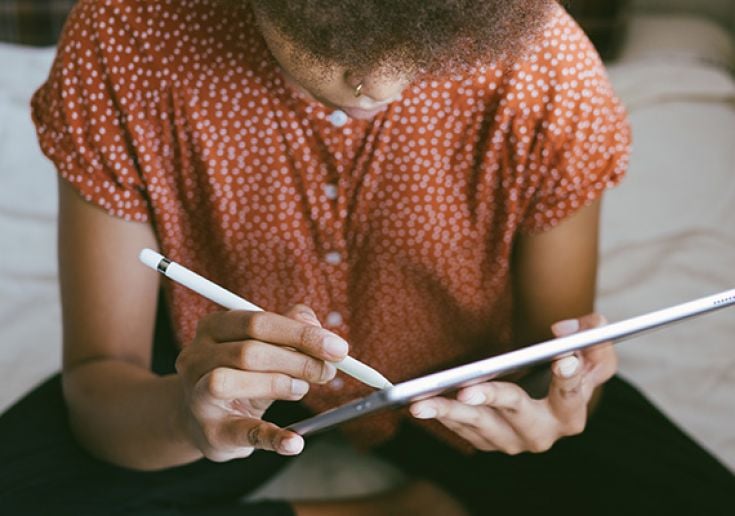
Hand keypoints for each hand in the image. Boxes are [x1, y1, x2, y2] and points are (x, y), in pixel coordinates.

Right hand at [175, 304, 347, 460]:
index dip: (301, 334)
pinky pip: (241, 432)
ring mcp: (196, 395)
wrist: (203, 417)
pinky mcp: (210, 432)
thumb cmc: (242, 374)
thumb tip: (317, 326)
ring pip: (229, 381)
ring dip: (277, 384)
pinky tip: (295, 441)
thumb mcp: (264, 347)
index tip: (338, 348)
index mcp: (213, 327)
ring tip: (302, 390)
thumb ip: (291, 330)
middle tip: (328, 371)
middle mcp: (196, 357)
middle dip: (297, 360)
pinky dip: (272, 437)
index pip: (258, 322)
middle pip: (248, 351)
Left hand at [409, 313, 616, 453]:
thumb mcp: (591, 349)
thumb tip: (563, 332)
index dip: (570, 376)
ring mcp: (513, 442)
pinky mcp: (488, 442)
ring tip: (421, 402)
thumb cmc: (567, 365)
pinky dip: (443, 415)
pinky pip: (463, 429)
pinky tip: (421, 403)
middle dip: (491, 399)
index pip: (572, 394)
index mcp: (572, 413)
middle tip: (467, 389)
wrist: (546, 394)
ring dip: (450, 412)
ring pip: (481, 425)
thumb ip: (593, 335)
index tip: (562, 357)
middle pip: (517, 413)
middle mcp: (543, 434)